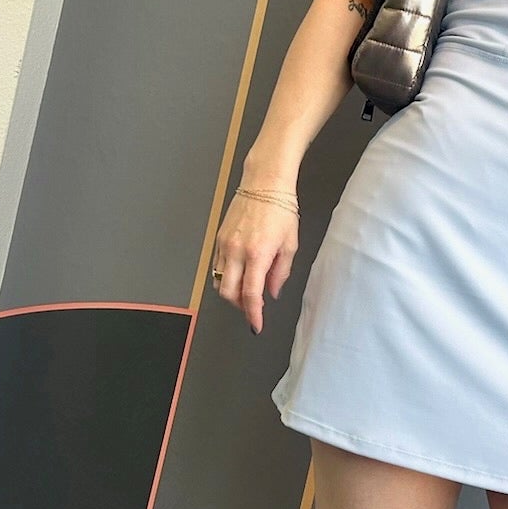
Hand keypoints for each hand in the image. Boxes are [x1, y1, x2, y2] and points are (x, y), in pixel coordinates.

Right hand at [211, 187, 298, 333]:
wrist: (265, 183)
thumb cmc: (281, 209)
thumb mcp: (290, 244)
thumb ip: (280, 272)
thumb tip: (272, 291)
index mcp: (257, 254)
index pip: (250, 295)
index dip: (253, 315)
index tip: (256, 325)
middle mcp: (236, 251)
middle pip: (228, 293)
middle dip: (240, 306)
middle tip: (253, 307)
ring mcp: (224, 244)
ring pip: (219, 281)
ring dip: (232, 292)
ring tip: (248, 289)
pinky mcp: (219, 238)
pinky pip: (217, 266)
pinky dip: (226, 276)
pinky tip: (240, 273)